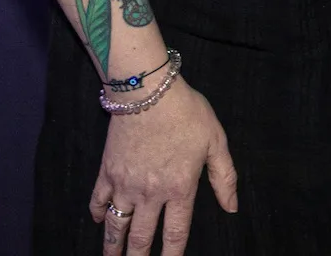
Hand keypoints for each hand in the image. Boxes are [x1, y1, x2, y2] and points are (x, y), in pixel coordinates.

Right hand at [90, 80, 238, 255]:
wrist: (148, 91)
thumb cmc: (187, 113)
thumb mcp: (216, 142)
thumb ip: (224, 178)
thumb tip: (232, 208)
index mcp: (179, 188)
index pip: (175, 233)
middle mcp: (150, 193)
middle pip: (141, 237)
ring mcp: (125, 184)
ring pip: (116, 225)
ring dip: (112, 246)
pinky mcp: (107, 171)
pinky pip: (98, 200)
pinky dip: (97, 214)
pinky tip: (99, 221)